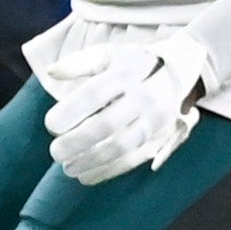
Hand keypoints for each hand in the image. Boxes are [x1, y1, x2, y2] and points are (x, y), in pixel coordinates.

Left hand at [44, 29, 209, 185]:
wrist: (179, 72)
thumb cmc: (132, 64)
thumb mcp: (109, 54)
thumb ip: (79, 63)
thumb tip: (51, 72)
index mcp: (126, 73)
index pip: (95, 93)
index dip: (71, 110)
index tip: (51, 125)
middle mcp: (143, 97)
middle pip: (107, 124)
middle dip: (77, 142)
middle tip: (55, 152)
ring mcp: (154, 120)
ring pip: (121, 147)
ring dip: (91, 161)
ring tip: (68, 167)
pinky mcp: (160, 138)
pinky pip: (133, 160)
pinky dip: (107, 171)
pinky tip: (86, 175)